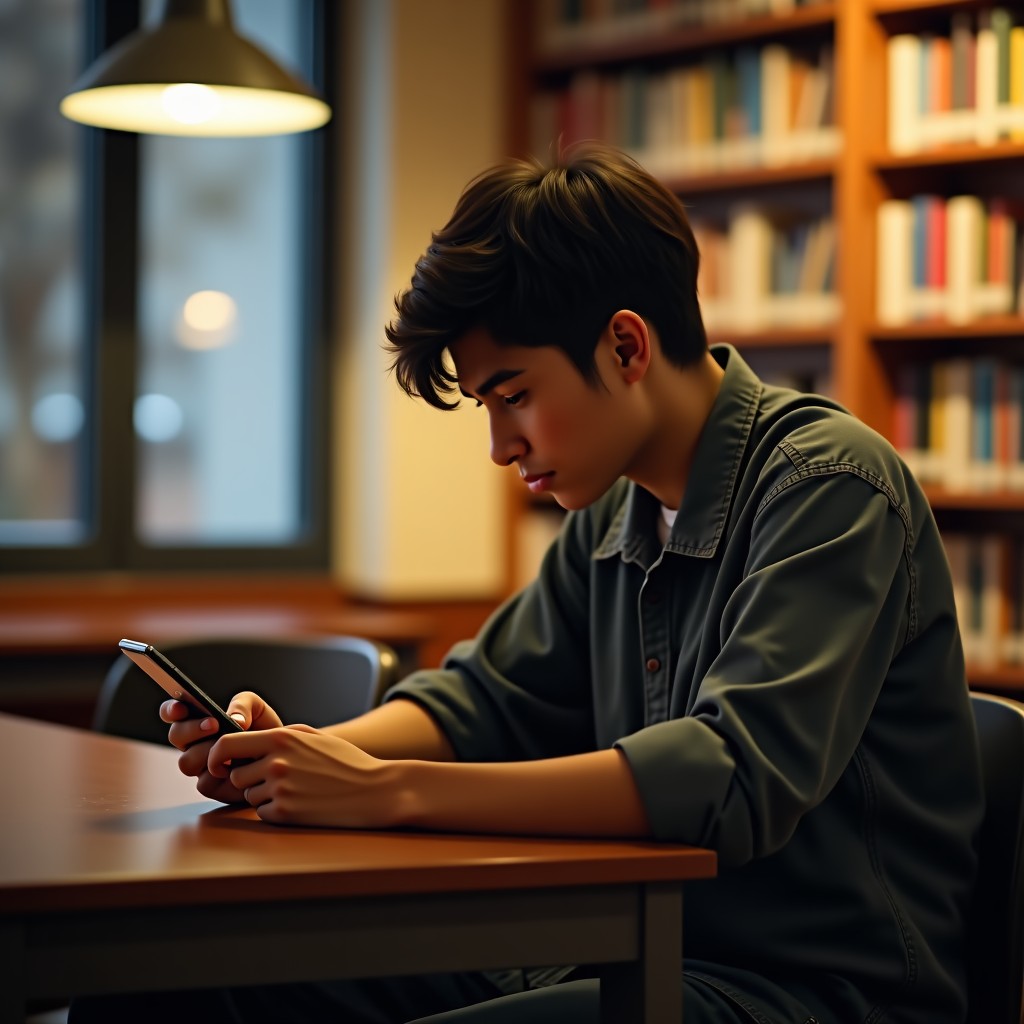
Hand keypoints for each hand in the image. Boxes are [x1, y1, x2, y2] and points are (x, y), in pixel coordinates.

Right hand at [161, 692, 283, 804]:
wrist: (282, 757)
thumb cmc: (264, 729)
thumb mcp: (257, 708)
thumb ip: (242, 704)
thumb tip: (232, 719)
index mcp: (198, 720)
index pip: (173, 713)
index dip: (171, 710)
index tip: (181, 708)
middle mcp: (194, 743)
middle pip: (176, 736)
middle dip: (192, 729)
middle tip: (214, 725)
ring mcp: (200, 766)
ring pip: (186, 762)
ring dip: (205, 752)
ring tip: (229, 748)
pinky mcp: (211, 786)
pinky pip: (204, 783)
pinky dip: (220, 774)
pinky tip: (237, 768)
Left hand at [207, 725, 398, 827]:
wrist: (374, 790)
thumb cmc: (346, 762)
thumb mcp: (313, 736)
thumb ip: (278, 736)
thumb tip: (244, 742)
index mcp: (281, 738)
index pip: (227, 745)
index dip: (216, 756)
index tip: (217, 765)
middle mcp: (276, 762)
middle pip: (237, 775)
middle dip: (252, 778)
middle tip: (281, 778)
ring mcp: (280, 789)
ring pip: (250, 796)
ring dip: (265, 795)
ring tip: (298, 790)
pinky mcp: (286, 813)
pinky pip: (263, 813)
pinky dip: (277, 811)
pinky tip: (302, 803)